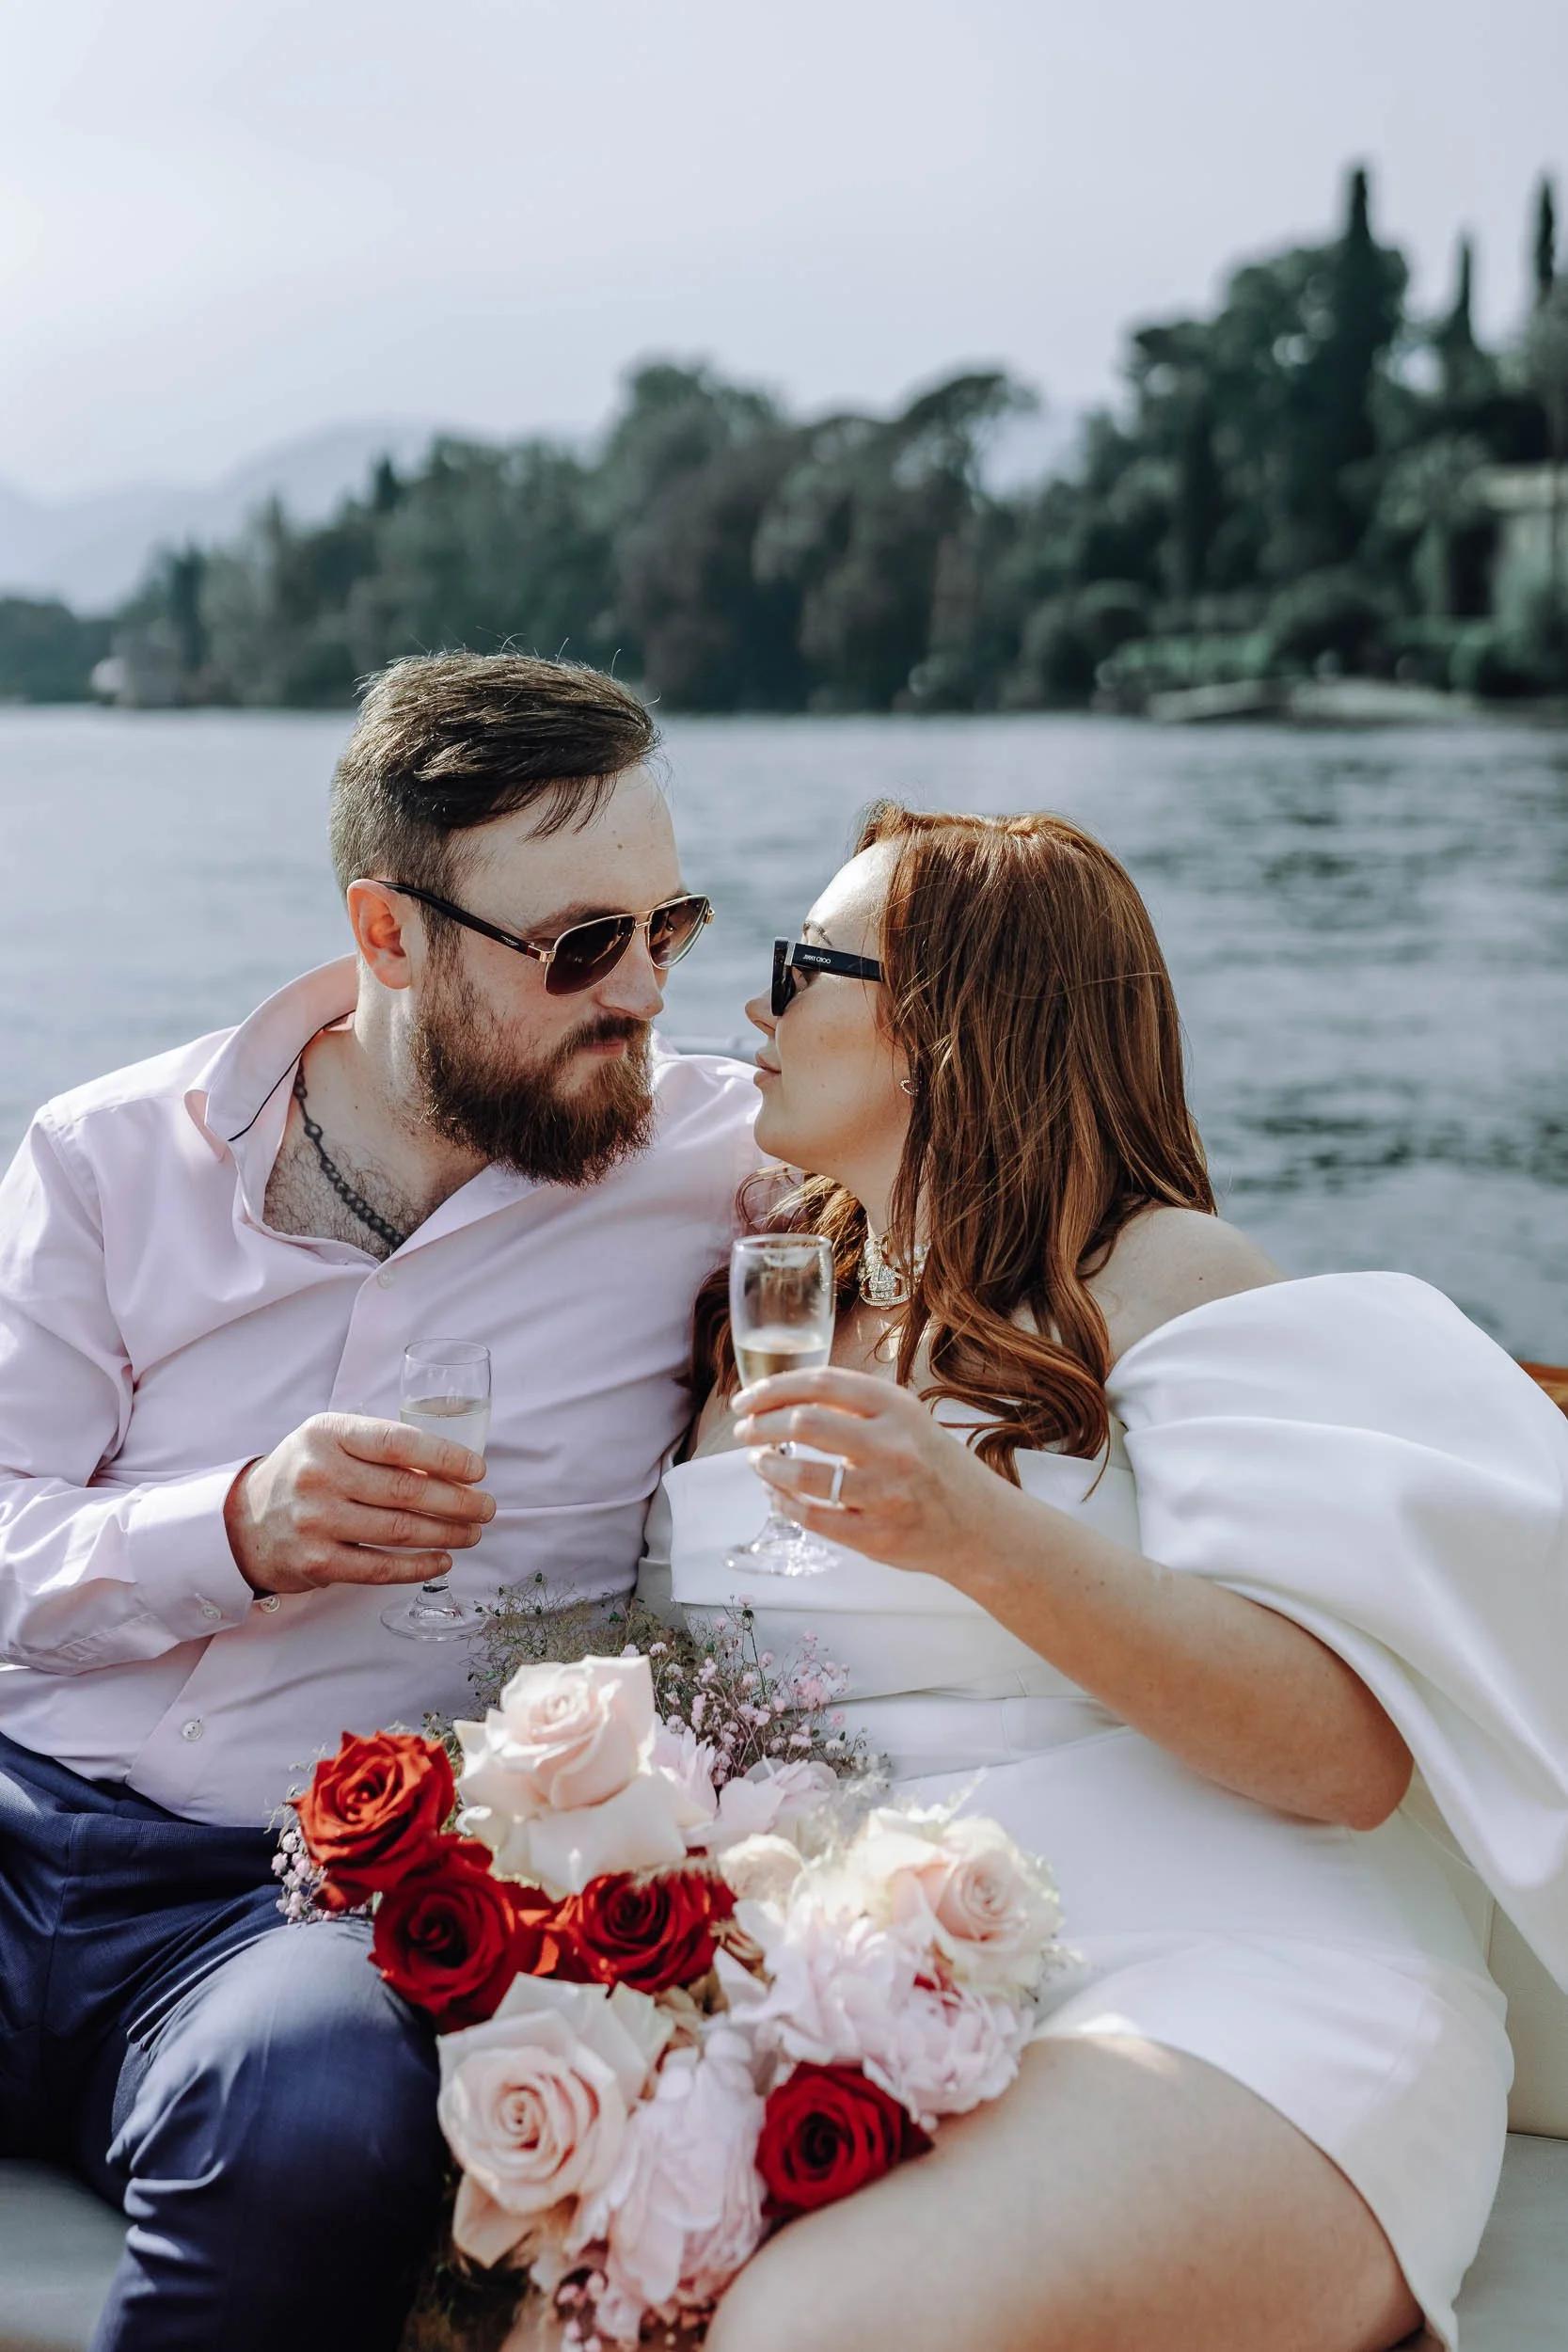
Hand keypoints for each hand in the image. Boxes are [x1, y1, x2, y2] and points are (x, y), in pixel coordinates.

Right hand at [223, 1413, 494, 1595]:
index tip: (478, 1470)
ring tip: (472, 1532)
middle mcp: (320, 1475)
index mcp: (328, 1435)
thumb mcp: (331, 1441)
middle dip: (459, 1501)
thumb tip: (450, 1467)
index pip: (398, 1443)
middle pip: (407, 1490)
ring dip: (447, 1534)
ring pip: (400, 1530)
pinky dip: (419, 1567)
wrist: (243, 1522)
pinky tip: (442, 1560)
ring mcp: (316, 1521)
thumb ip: (379, 1446)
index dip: (446, 1456)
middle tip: (486, 1507)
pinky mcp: (318, 1563)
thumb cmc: (304, 1473)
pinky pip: (382, 1568)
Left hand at [734, 1367, 1001, 1580]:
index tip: (747, 1398)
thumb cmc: (935, 1468)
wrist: (981, 1526)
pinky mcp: (875, 1534)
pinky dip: (784, 1503)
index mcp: (898, 1408)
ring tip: (759, 1462)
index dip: (774, 1387)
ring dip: (768, 1466)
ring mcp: (884, 1493)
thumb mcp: (906, 1421)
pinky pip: (812, 1517)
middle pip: (805, 1423)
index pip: (823, 1383)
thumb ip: (855, 1407)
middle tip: (745, 1431)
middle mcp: (893, 1446)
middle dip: (761, 1426)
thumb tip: (785, 1398)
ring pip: (803, 1474)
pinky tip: (777, 1494)